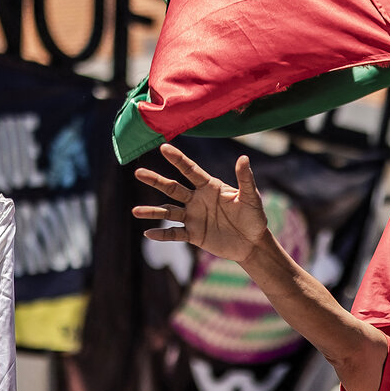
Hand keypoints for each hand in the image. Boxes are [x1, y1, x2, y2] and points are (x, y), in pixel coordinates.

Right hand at [132, 145, 270, 261]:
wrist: (253, 243)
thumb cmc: (254, 217)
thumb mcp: (251, 197)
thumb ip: (245, 178)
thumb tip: (243, 157)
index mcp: (210, 187)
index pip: (190, 170)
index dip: (177, 159)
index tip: (163, 147)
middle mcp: (197, 199)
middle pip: (172, 188)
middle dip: (156, 180)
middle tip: (138, 172)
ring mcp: (193, 217)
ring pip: (168, 211)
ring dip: (152, 212)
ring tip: (135, 211)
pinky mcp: (193, 234)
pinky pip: (175, 233)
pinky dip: (162, 234)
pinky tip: (148, 233)